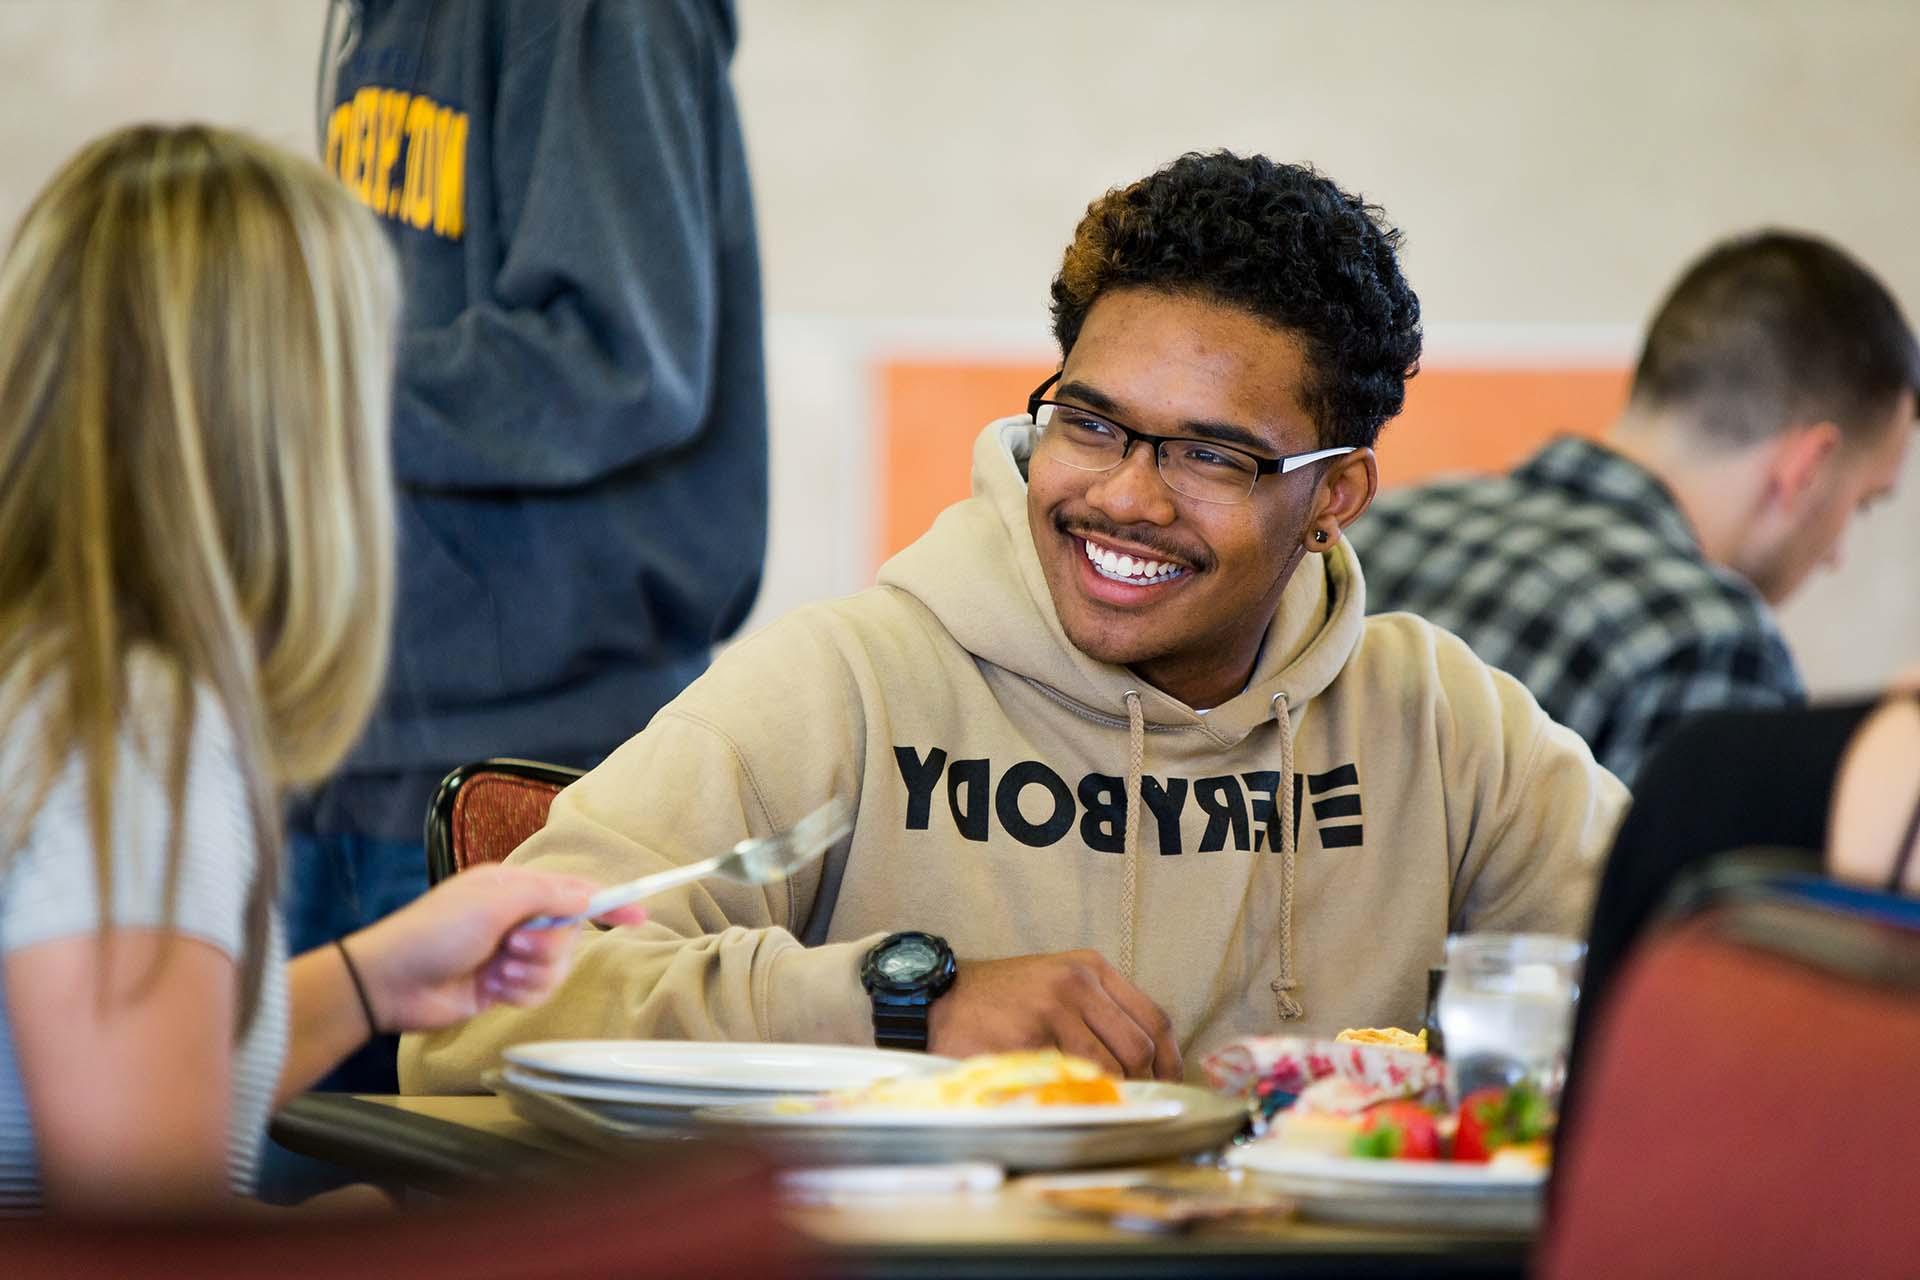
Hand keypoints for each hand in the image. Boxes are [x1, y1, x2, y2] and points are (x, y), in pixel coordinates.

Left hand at [343, 864, 646, 1031]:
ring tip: (497, 969)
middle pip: (569, 934)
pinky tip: (491, 988)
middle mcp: (517, 917)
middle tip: (512, 946)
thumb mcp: (496, 900)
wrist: (392, 982)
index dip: (608, 902)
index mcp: (515, 886)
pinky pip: (538, 991)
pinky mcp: (504, 986)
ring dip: (530, 972)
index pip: (575, 891)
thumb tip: (588, 896)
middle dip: (547, 946)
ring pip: (556, 966)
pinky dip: (519, 991)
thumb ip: (549, 896)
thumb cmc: (437, 930)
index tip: (639, 915)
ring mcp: (510, 953)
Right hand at [926, 950, 1181, 1080]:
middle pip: (1139, 1046)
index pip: (1154, 1017)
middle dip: (1143, 1083)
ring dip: (1111, 1094)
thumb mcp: (1057, 983)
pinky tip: (1071, 1101)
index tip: (1169, 1083)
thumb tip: (1147, 1061)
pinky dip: (1080, 1095)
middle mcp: (1078, 982)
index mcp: (1092, 968)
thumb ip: (1099, 1010)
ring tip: (1100, 1105)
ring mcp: (1054, 1007)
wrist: (940, 996)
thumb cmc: (1002, 998)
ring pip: (1110, 1065)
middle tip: (1134, 1103)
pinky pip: (1072, 1077)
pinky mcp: (1031, 1034)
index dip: (1169, 1058)